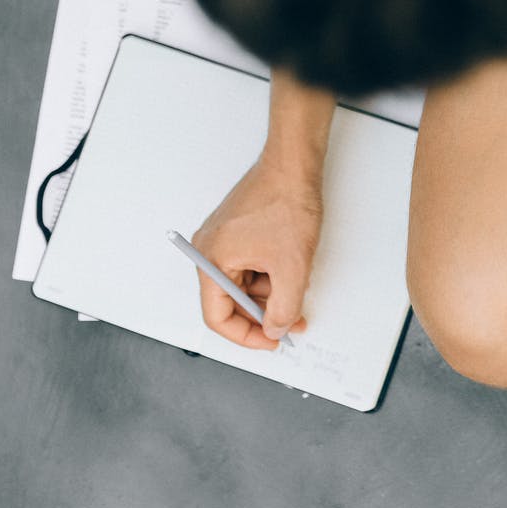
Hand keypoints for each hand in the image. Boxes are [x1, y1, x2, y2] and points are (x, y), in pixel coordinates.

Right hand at [189, 156, 322, 349]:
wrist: (294, 165)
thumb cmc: (285, 202)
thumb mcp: (291, 267)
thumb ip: (284, 307)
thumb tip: (276, 329)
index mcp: (211, 260)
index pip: (217, 316)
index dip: (245, 335)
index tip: (270, 342)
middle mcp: (210, 250)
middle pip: (230, 301)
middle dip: (262, 315)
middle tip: (290, 324)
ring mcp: (223, 240)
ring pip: (243, 284)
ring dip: (269, 296)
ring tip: (297, 297)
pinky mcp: (238, 231)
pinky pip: (249, 265)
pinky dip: (269, 276)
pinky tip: (291, 276)